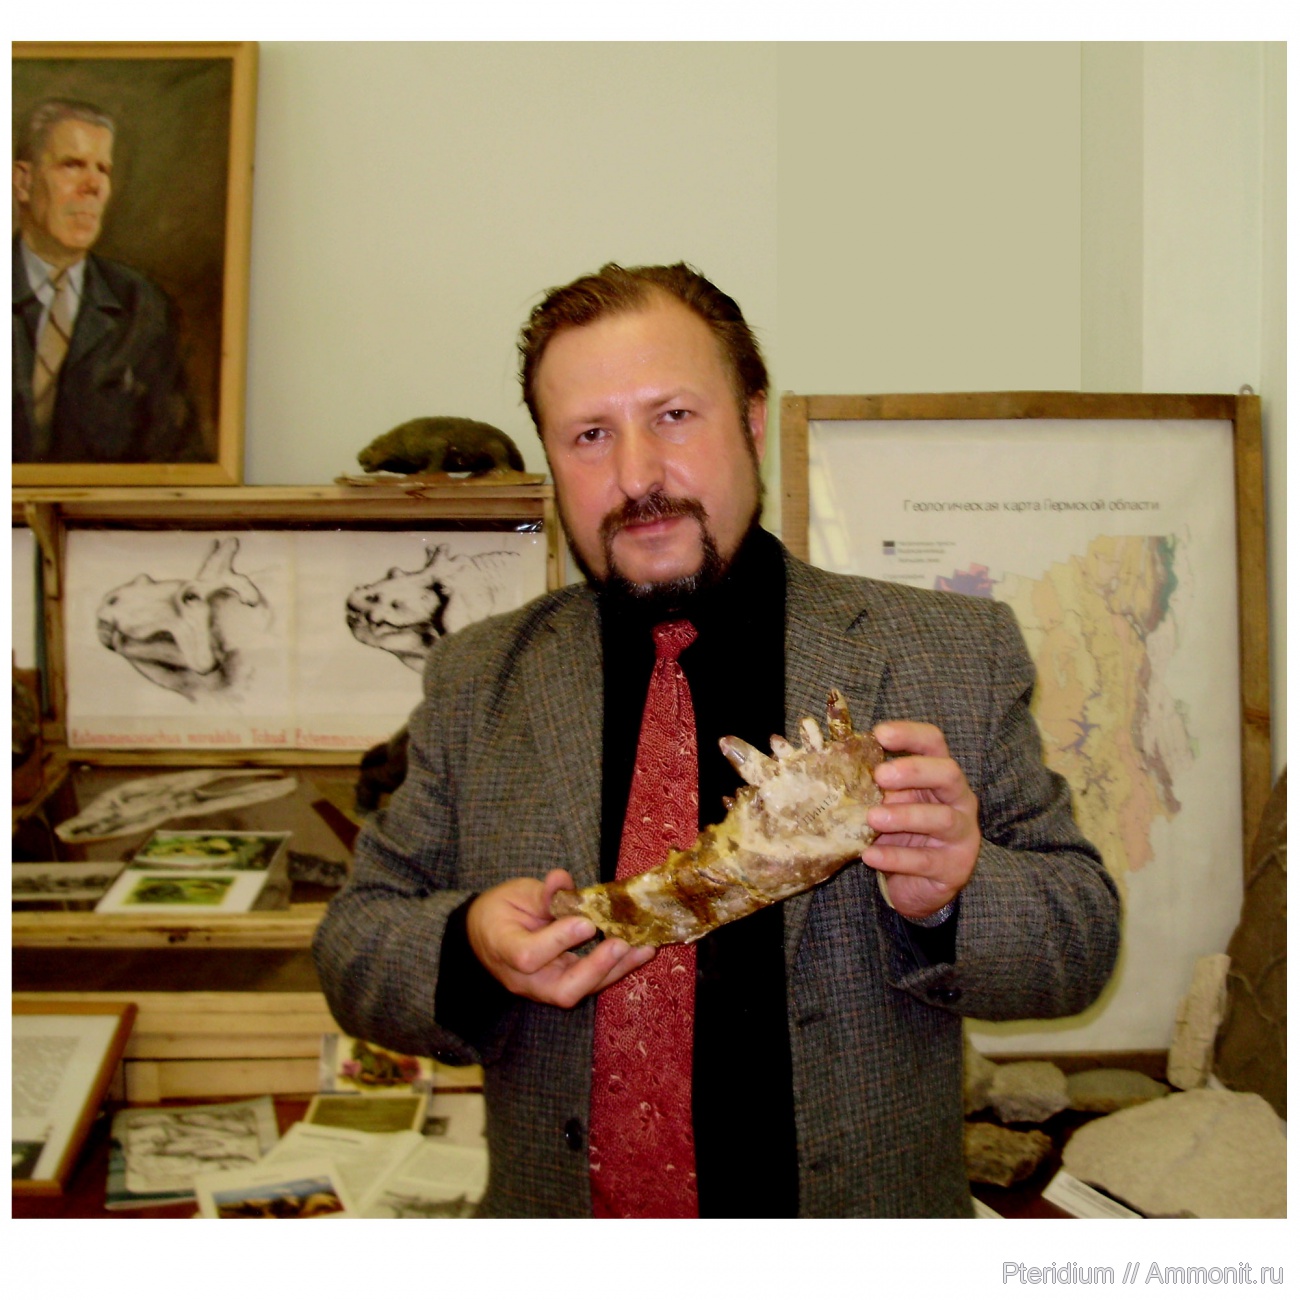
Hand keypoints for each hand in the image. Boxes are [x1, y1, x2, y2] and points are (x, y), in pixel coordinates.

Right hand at [466, 869, 655, 1007]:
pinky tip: (641, 951)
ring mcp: (544, 987)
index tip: (586, 922)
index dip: (558, 941)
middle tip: (620, 944)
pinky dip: (617, 968)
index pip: (529, 956)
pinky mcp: (562, 985)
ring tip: (644, 949)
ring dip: (616, 970)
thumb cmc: (500, 911)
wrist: (486, 936)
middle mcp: (525, 979)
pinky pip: (591, 984)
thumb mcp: (515, 894)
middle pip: (562, 990)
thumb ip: (541, 892)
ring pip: (582, 991)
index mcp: (504, 950)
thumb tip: (562, 879)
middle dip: (595, 969)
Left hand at [860, 721, 979, 919]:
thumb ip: (874, 787)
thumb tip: (836, 768)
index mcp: (939, 776)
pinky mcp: (955, 867)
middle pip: (947, 773)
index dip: (910, 734)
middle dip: (914, 771)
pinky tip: (870, 855)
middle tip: (880, 776)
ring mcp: (961, 833)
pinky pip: (926, 860)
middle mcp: (958, 799)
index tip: (879, 734)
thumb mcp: (887, 805)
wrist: (917, 885)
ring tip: (872, 818)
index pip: (933, 743)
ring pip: (941, 817)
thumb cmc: (900, 835)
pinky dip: (895, 857)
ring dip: (904, 815)